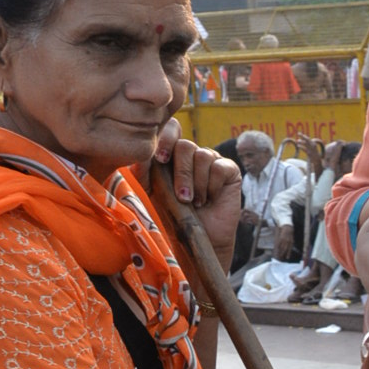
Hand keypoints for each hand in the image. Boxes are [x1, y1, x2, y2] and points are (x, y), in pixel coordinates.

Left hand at [152, 122, 242, 261]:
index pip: (171, 129)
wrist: (199, 239)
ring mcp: (211, 160)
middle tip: (182, 197)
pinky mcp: (229, 170)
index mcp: (172, 153)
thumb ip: (145, 170)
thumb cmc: (176, 216)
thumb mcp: (154, 191)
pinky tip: (210, 198)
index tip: (161, 160)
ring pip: (203, 156)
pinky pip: (219, 167)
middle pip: (185, 145)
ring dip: (197, 184)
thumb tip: (139, 153)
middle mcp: (192, 154)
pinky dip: (212, 185)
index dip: (166, 138)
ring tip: (196, 202)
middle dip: (181, 173)